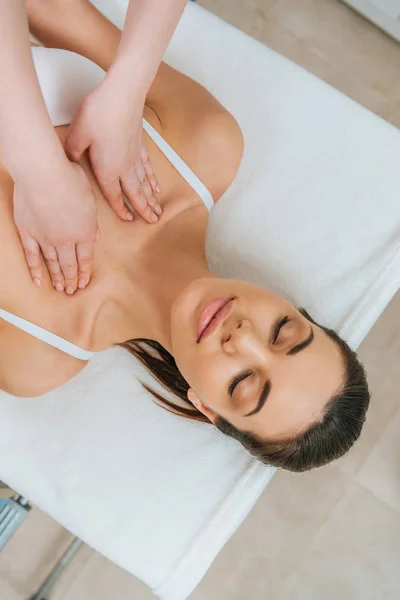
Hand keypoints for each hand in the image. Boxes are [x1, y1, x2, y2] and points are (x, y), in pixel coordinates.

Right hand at [14, 161, 97, 293]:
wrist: (42, 171)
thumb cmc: (68, 177)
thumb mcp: (90, 197)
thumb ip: (93, 220)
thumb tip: (96, 237)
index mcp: (85, 231)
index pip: (86, 258)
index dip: (85, 271)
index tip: (84, 281)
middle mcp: (66, 239)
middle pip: (70, 264)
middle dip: (72, 279)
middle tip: (72, 290)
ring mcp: (45, 237)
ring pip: (53, 263)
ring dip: (57, 277)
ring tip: (60, 289)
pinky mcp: (28, 232)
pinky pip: (32, 256)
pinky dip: (35, 270)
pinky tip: (39, 281)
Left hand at [65, 78, 161, 223]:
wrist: (122, 93)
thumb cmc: (100, 112)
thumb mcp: (77, 134)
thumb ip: (71, 153)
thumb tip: (67, 163)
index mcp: (108, 168)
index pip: (114, 195)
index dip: (121, 209)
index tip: (127, 219)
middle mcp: (124, 166)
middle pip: (136, 193)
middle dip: (144, 209)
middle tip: (152, 220)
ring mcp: (134, 156)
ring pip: (144, 183)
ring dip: (151, 198)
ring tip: (157, 209)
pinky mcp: (140, 144)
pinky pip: (148, 167)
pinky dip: (152, 179)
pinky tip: (156, 185)